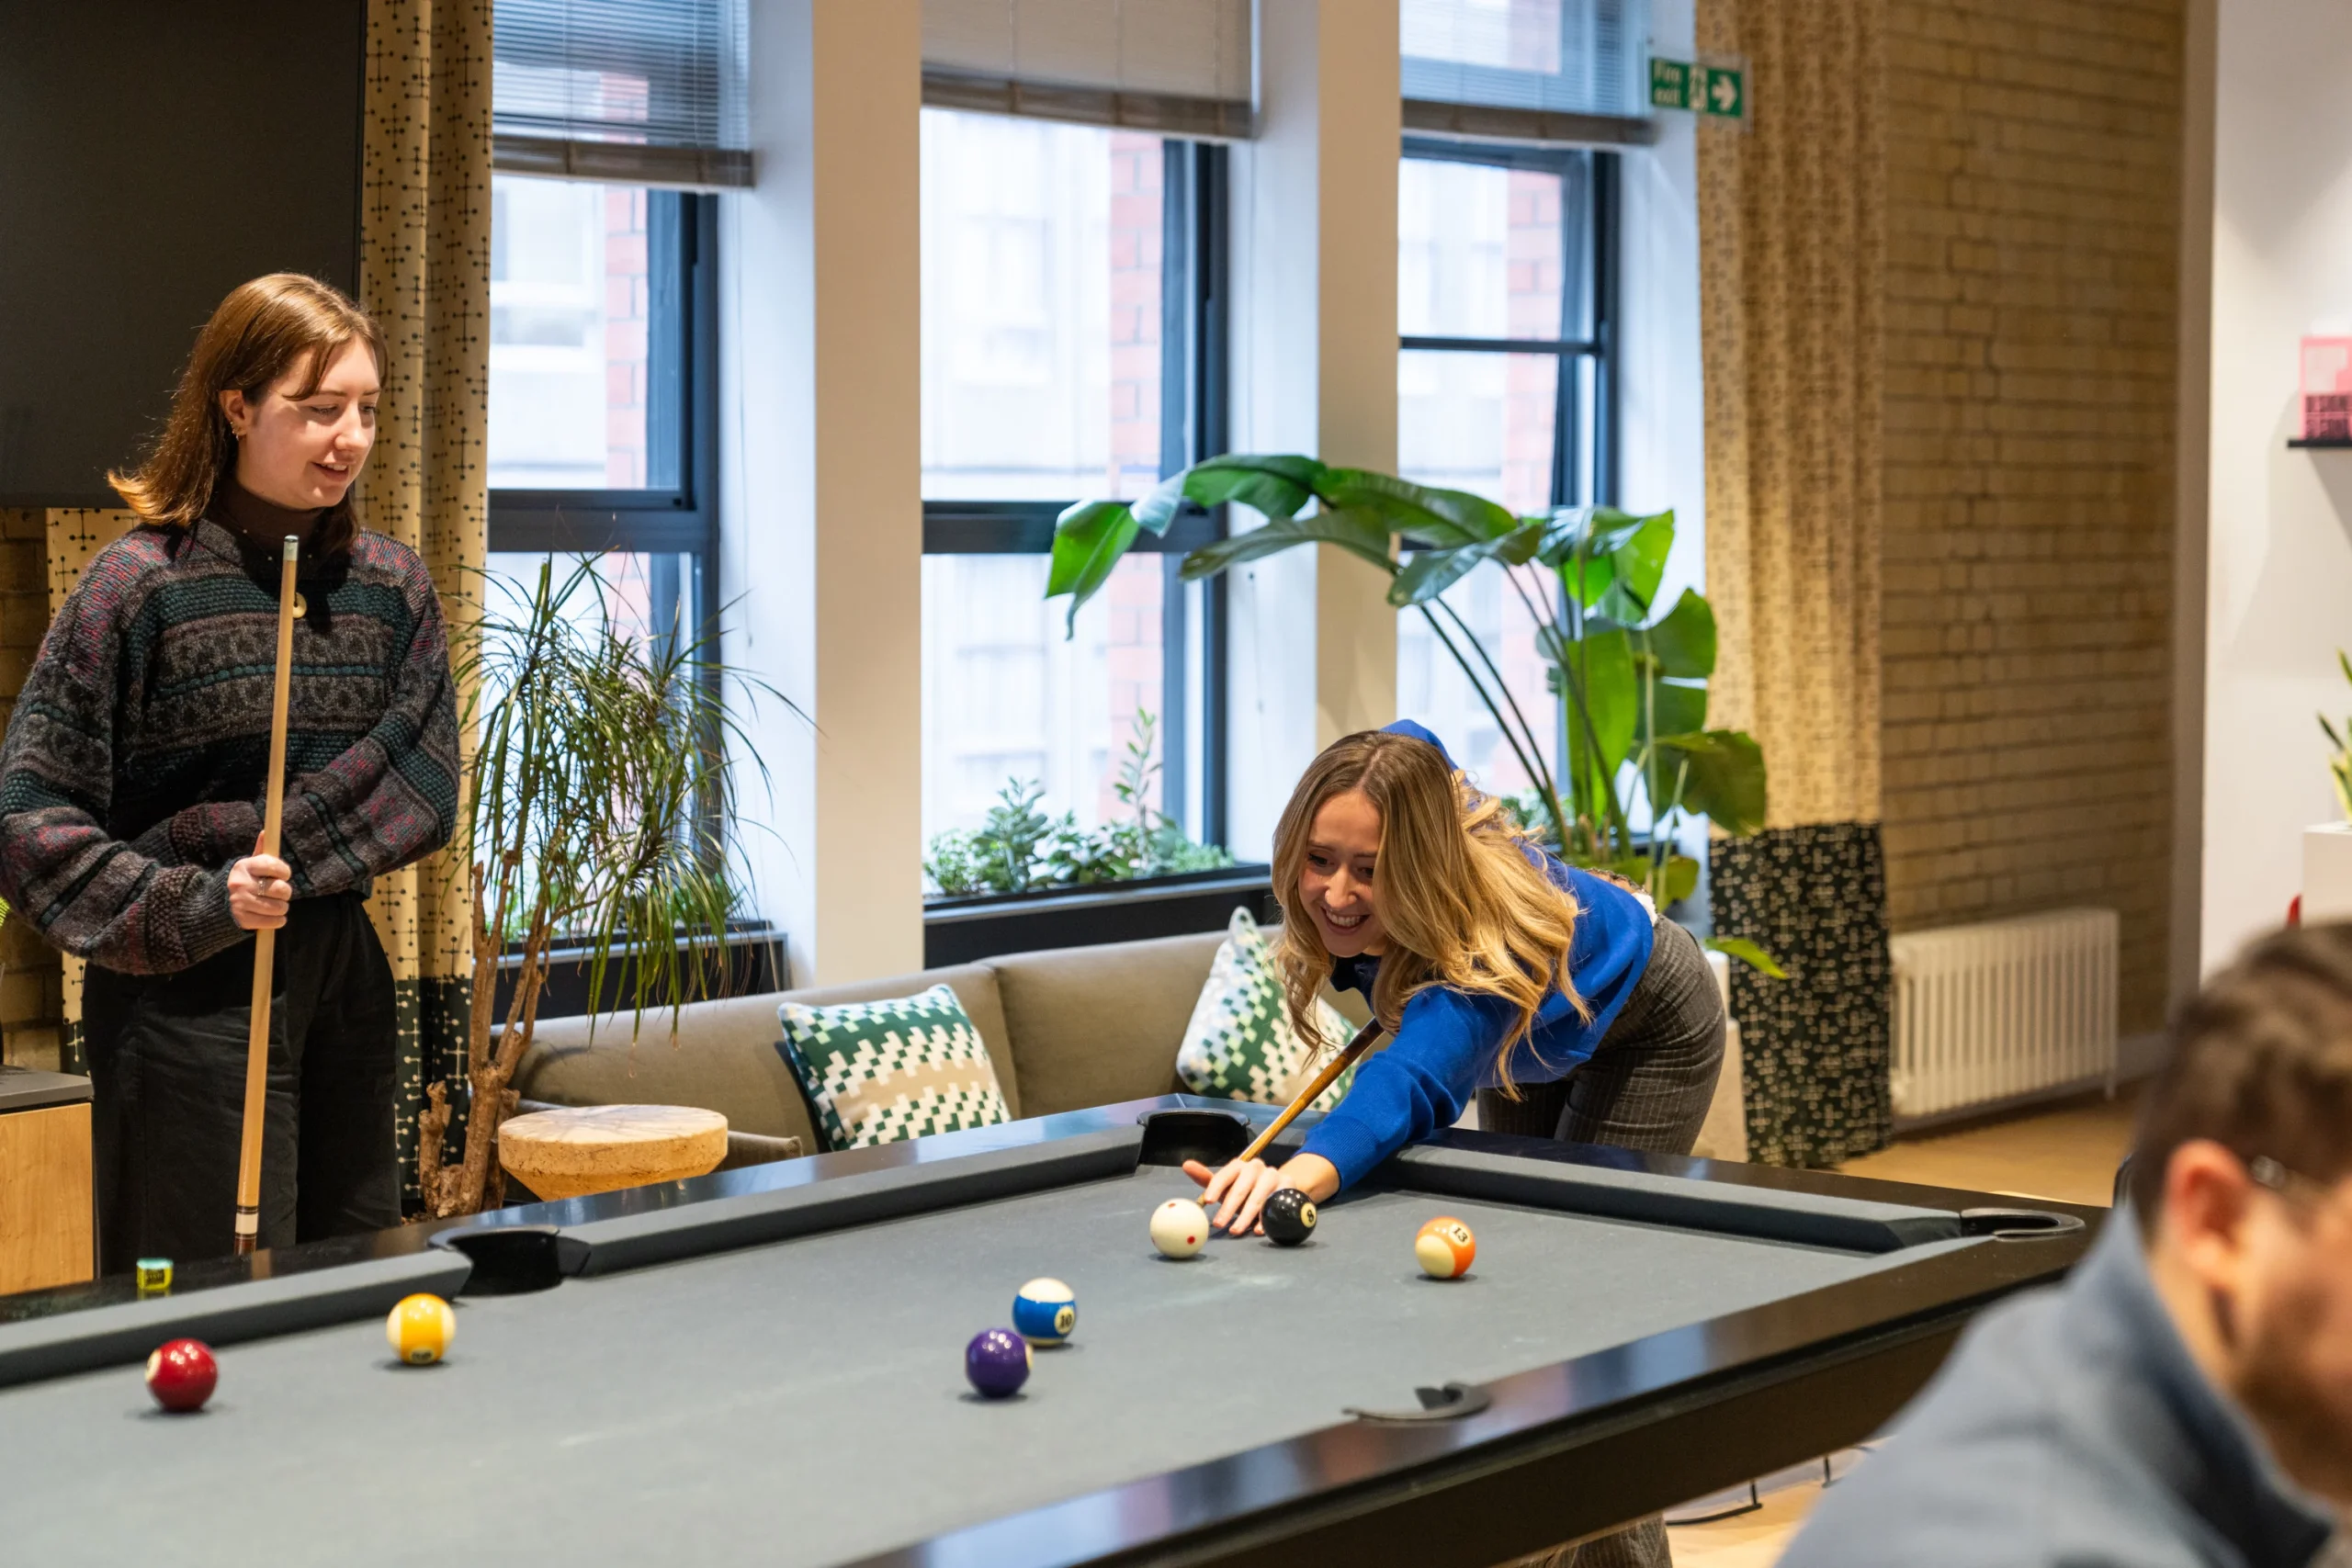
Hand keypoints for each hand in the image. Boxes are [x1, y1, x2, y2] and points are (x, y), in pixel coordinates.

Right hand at [227, 833, 291, 930]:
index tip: (284, 875)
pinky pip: (274, 922)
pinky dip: (278, 920)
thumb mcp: (248, 865)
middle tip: (279, 892)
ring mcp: (241, 903)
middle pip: (281, 889)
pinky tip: (272, 916)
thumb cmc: (242, 881)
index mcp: (244, 867)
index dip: (285, 871)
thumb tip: (267, 832)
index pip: (275, 866)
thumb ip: (260, 851)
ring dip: (282, 907)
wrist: (215, 905)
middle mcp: (241, 884)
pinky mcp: (243, 920)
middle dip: (285, 892)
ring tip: (274, 904)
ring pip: (280, 907)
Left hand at [1183, 1152, 1340, 1234]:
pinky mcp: (1289, 1186)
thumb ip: (1207, 1179)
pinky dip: (1266, 1219)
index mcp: (1239, 1165)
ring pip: (1259, 1197)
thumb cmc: (1246, 1189)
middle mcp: (1257, 1167)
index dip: (1217, 1186)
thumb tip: (1186, 1165)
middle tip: (1219, 1224)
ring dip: (1247, 1216)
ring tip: (1236, 1230)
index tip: (1209, 1201)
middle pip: (1242, 1187)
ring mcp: (1274, 1176)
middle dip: (1229, 1208)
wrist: (1279, 1188)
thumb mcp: (1227, 1186)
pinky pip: (1276, 1204)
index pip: (1226, 1173)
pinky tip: (1258, 1230)